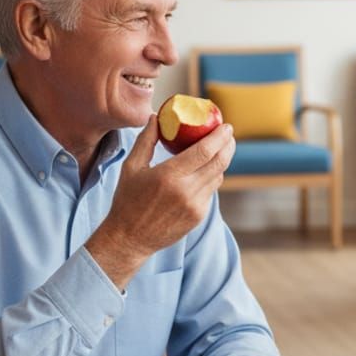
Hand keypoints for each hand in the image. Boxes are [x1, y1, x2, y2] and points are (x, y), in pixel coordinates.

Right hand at [86, 115, 234, 288]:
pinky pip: (210, 191)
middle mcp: (186, 191)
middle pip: (219, 162)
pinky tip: (205, 170)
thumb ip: (146, 140)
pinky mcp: (198, 216)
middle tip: (228, 134)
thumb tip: (156, 117)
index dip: (219, 136)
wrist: (129, 238)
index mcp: (169, 176)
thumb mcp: (131, 167)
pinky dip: (211, 178)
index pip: (205, 150)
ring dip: (221, 160)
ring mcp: (195, 206)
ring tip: (219, 149)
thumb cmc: (127, 200)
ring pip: (217, 176)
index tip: (225, 126)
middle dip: (228, 145)